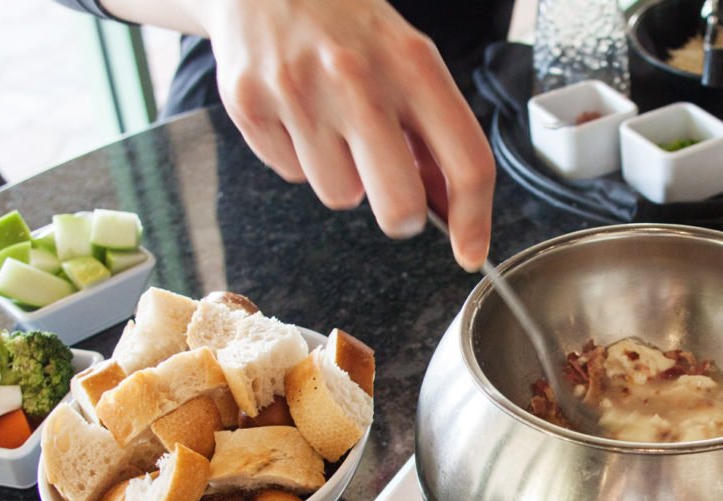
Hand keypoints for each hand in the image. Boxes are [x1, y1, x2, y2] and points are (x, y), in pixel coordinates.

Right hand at [198, 0, 494, 269]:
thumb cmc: (347, 26)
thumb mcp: (407, 61)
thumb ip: (432, 132)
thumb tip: (449, 208)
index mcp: (413, 64)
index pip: (466, 162)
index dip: (474, 220)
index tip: (470, 251)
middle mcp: (357, 78)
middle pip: (398, 205)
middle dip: (400, 216)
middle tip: (394, 197)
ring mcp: (299, 92)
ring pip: (339, 196)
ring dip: (343, 177)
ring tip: (333, 126)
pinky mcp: (249, 103)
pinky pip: (289, 174)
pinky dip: (299, 157)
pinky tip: (298, 115)